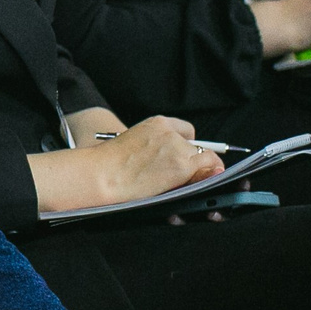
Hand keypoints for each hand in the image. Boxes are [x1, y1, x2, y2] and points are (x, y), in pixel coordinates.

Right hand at [30, 118, 222, 212]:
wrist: (102, 175)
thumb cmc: (109, 165)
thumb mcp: (134, 145)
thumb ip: (156, 147)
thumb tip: (171, 162)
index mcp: (156, 123)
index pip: (185, 131)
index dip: (185, 146)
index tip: (182, 158)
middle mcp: (170, 132)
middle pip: (198, 146)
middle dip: (193, 160)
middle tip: (183, 176)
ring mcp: (178, 148)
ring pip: (205, 158)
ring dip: (198, 172)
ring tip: (182, 185)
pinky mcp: (182, 165)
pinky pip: (208, 168)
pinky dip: (207, 177)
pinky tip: (195, 186)